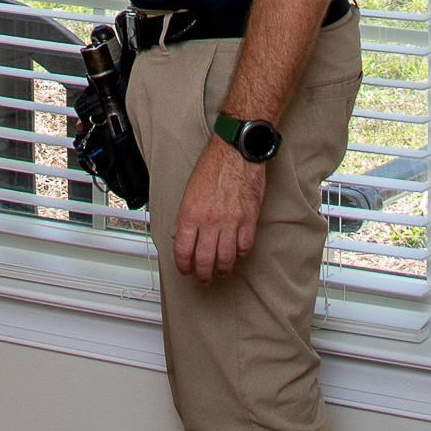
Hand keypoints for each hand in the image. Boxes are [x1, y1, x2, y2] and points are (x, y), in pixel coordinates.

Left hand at [173, 134, 265, 284]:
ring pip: (225, 258)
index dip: (183, 265)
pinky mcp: (249, 219)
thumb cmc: (214, 165)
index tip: (186, 269)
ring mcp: (230, 222)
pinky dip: (241, 255)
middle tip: (203, 278)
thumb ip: (186, 216)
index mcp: (190, 213)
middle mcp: (209, 220)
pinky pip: (245, 246)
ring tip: (221, 271)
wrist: (236, 151)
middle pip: (205, 260)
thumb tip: (182, 236)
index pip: (183, 250)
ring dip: (222, 269)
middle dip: (203, 274)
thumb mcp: (190, 190)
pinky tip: (237, 254)